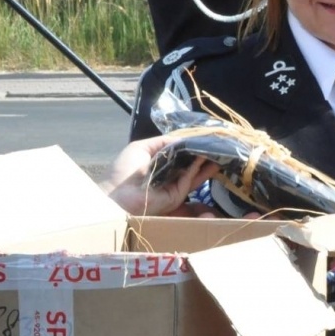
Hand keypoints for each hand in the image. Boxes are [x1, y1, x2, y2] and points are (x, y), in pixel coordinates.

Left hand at [100, 137, 215, 215]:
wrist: (115, 195)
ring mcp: (175, 187)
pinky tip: (202, 156)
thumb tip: (184, 139)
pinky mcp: (177, 196)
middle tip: (218, 145)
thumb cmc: (124, 171)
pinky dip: (196, 168)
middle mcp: (170, 176)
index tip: (205, 138)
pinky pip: (189, 179)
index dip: (193, 148)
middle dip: (205, 155)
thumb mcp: (141, 148)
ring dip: (206, 162)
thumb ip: (162, 142)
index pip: (182, 156)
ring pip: (195, 173)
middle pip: (192, 165)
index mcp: (161, 166)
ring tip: (219, 150)